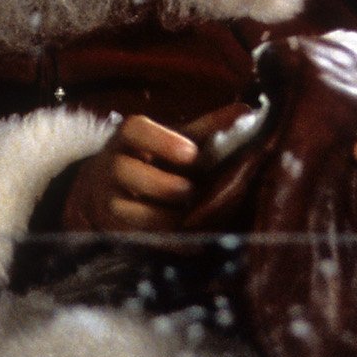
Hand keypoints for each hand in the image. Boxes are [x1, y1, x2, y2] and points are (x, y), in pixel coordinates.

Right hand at [59, 114, 199, 232]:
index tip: (191, 153)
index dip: (162, 141)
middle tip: (192, 191)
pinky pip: (137, 238)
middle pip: (125, 170)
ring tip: (192, 217)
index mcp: (129, 138)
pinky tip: (193, 243)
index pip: (136, 130)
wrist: (108, 188)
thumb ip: (209, 128)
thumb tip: (247, 112)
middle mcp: (112, 165)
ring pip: (126, 209)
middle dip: (162, 184)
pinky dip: (167, 243)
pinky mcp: (115, 229)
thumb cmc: (154, 159)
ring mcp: (109, 199)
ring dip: (163, 217)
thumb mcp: (175, 140)